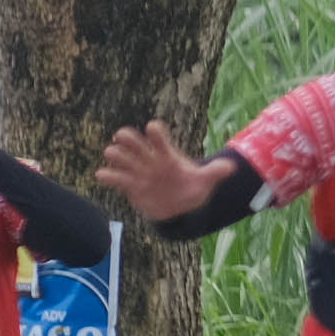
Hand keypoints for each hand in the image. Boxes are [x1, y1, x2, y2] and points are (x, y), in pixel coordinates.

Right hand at [97, 121, 235, 222]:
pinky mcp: (130, 187)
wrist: (179, 207)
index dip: (156, 133)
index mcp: (167, 156)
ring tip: (112, 154)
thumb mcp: (205, 182)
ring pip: (122, 158)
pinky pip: (116, 179)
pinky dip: (108, 176)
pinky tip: (102, 175)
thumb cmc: (191, 188)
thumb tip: (232, 167)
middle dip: (129, 139)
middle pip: (136, 143)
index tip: (152, 128)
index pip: (160, 139)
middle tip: (121, 136)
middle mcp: (150, 161)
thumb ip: (215, 173)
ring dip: (116, 155)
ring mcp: (138, 173)